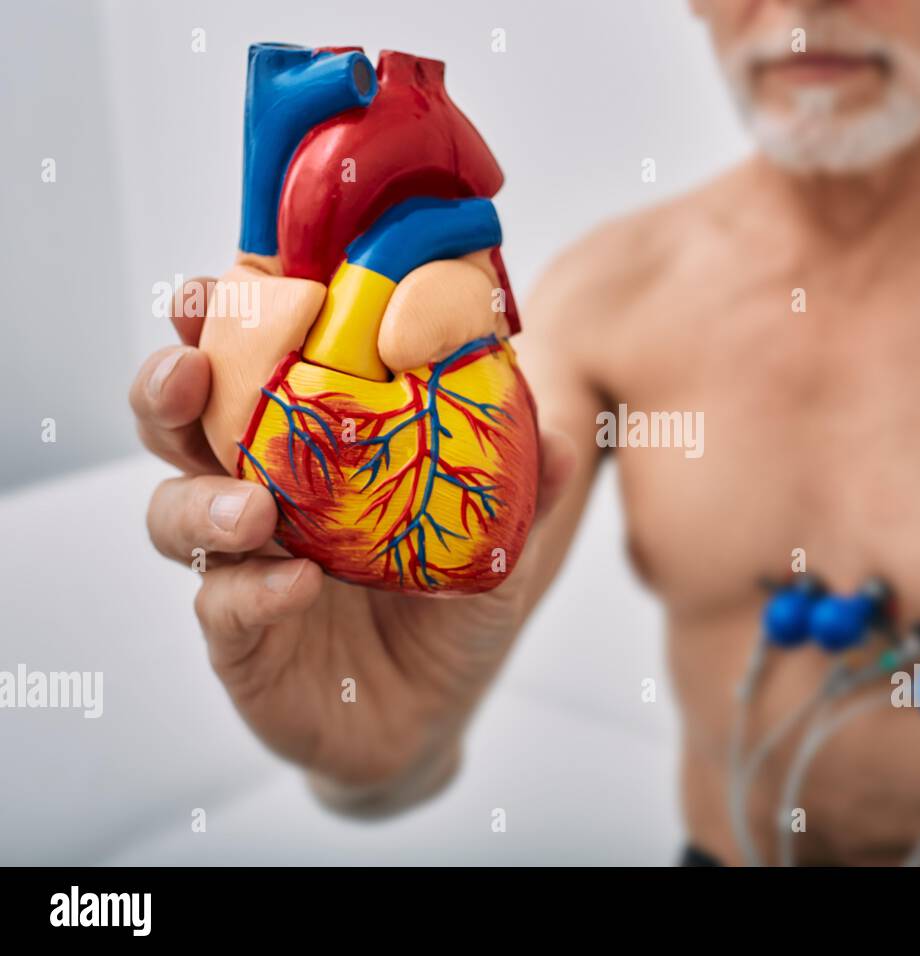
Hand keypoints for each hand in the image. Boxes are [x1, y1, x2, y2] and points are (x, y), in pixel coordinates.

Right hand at [130, 272, 574, 812]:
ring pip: (176, 513)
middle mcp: (261, 495)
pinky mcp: (239, 642)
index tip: (217, 287)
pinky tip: (295, 588)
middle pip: (182, 424)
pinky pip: (222, 607)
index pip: (252, 369)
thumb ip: (524, 489)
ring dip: (203, 499)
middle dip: (170, 386)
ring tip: (255, 509)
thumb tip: (562, 436)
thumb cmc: (450, 609)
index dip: (223, 325)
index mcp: (312, 450)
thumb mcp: (498, 546)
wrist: (429, 718)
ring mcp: (241, 567)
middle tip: (189, 368)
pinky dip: (251, 592)